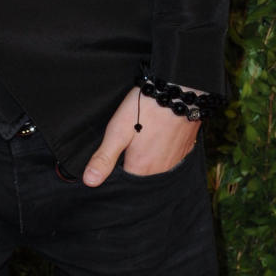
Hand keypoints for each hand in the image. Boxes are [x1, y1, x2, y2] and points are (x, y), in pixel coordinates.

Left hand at [82, 85, 200, 186]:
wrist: (180, 92)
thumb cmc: (146, 109)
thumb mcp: (118, 130)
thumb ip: (105, 157)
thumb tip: (90, 181)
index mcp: (141, 168)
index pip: (125, 183)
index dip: (115, 173)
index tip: (113, 158)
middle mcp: (160, 170)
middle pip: (141, 176)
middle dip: (132, 166)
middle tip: (128, 146)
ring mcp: (175, 161)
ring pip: (157, 169)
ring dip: (148, 161)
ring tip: (142, 142)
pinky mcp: (185, 150)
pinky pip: (171, 160)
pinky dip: (163, 154)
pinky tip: (158, 140)